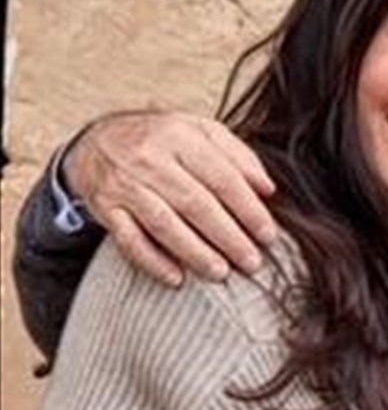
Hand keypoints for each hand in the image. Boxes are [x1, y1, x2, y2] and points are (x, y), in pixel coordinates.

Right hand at [63, 111, 277, 286]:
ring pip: (164, 224)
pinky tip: (176, 278)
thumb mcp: (200, 131)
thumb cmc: (161, 140)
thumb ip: (237, 155)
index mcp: (180, 136)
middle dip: (228, 237)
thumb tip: (268, 189)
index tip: (268, 234)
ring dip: (195, 253)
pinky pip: (130, 240)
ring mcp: (125, 184)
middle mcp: (150, 159)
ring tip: (221, 273)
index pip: (222, 177)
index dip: (248, 209)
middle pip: (195, 204)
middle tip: (251, 261)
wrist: (98, 141)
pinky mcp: (106, 208)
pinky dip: (153, 261)